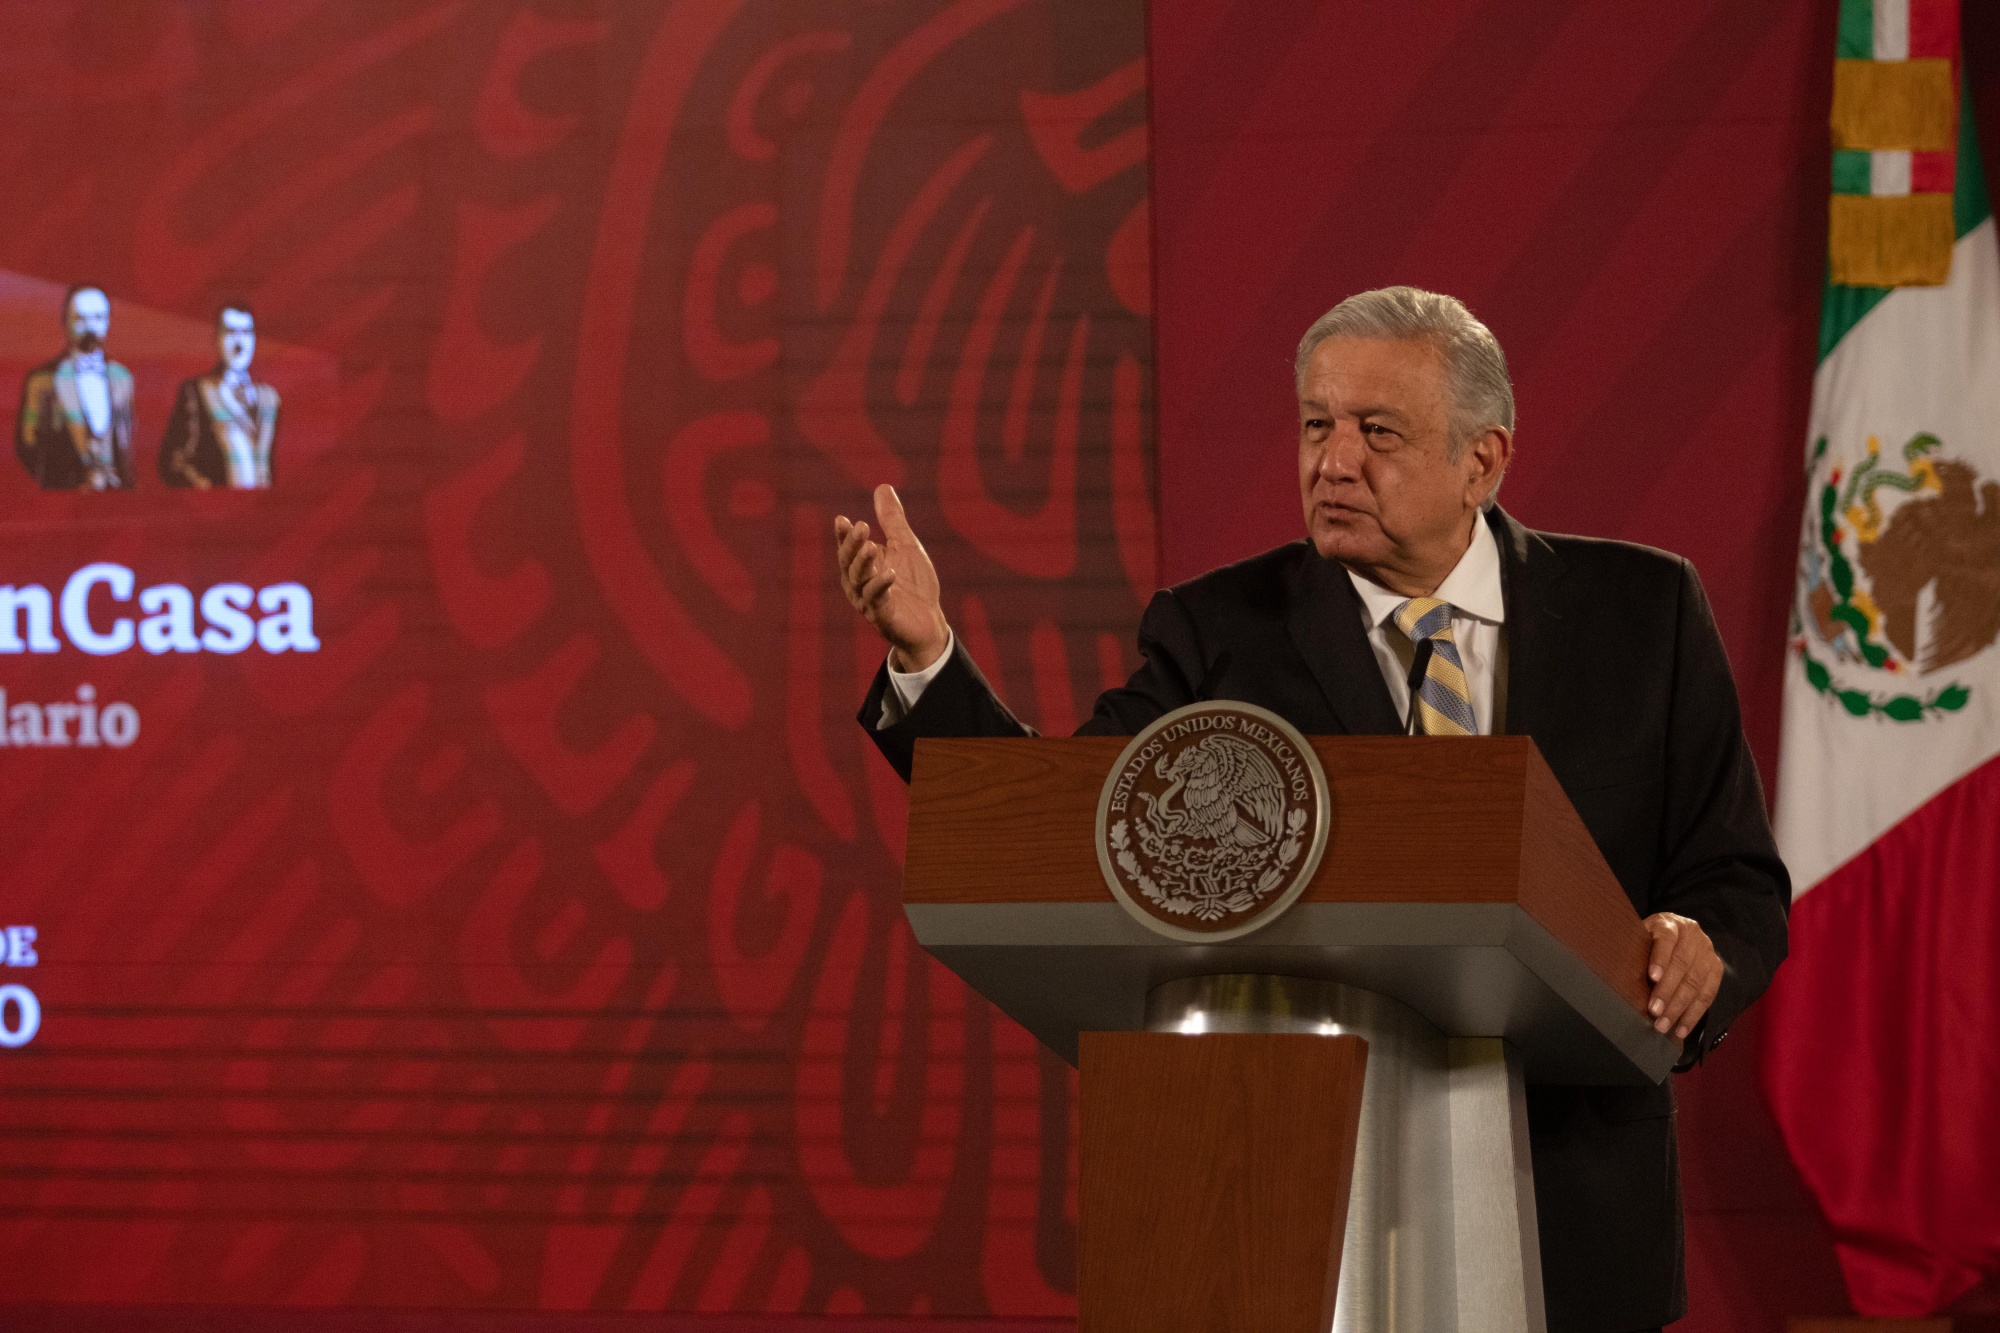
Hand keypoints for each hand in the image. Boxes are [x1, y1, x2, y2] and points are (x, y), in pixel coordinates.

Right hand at [835, 483, 949, 672]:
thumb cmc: (914, 584)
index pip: (848, 547)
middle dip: (852, 545)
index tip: (842, 519)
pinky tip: (889, 573)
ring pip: (859, 581)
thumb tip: (883, 487)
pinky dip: (881, 586)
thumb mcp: (905, 545)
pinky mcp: (883, 616)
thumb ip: (892, 520)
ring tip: (871, 546)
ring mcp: (869, 601)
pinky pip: (877, 600)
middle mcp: (859, 583)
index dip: (844, 535)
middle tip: (861, 526)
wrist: (930, 621)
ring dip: (863, 563)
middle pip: (849, 562)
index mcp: (862, 565)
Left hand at [1642, 912, 1721, 1040]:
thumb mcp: (1641, 936)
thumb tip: (1616, 973)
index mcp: (1670, 924)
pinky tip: (1681, 1029)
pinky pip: (1707, 995)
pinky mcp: (1716, 969)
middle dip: (1667, 992)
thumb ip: (1634, 950)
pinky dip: (1694, 1015)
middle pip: (1681, 965)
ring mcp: (1707, 952)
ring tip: (1664, 1025)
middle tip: (1654, 1012)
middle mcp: (1693, 935)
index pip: (1666, 939)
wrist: (1680, 933)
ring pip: (1695, 983)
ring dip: (1679, 1008)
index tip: (1652, 977)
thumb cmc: (1651, 940)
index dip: (1659, 958)